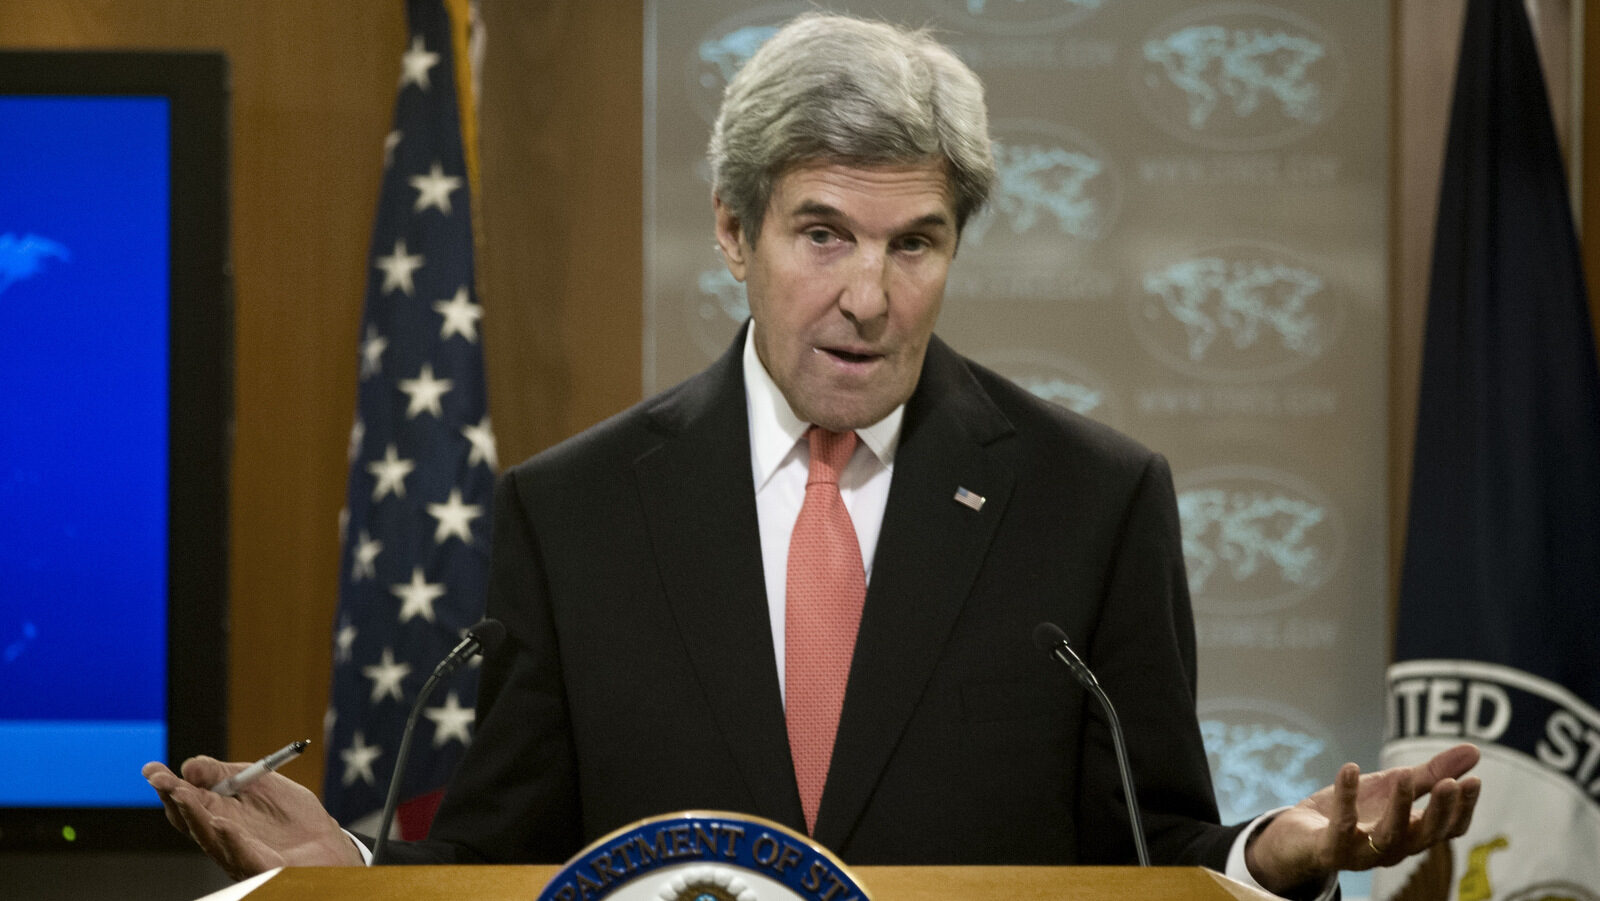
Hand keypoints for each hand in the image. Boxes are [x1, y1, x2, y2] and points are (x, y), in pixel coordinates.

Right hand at [142, 756, 363, 879]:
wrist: (328, 844)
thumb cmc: (291, 817)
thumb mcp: (259, 782)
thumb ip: (224, 773)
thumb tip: (188, 765)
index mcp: (219, 814)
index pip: (187, 801)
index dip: (168, 786)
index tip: (152, 770)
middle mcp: (223, 837)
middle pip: (192, 819)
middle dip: (176, 798)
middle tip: (163, 781)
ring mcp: (240, 854)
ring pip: (211, 838)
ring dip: (195, 816)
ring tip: (182, 794)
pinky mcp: (262, 867)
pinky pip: (244, 855)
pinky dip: (232, 840)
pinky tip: (222, 824)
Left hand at [1243, 743, 1481, 895]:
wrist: (1301, 835)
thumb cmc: (1356, 812)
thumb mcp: (1395, 786)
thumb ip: (1432, 773)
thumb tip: (1475, 751)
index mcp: (1413, 834)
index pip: (1448, 830)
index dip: (1463, 809)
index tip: (1473, 780)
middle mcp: (1394, 848)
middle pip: (1425, 836)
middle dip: (1440, 811)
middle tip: (1451, 783)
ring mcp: (1363, 852)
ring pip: (1388, 836)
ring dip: (1398, 807)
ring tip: (1403, 775)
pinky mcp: (1331, 848)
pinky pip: (1341, 825)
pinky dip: (1345, 796)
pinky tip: (1349, 768)